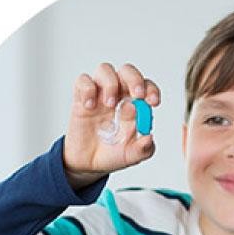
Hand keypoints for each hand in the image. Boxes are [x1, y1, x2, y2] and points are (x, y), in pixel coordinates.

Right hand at [63, 62, 160, 189]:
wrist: (88, 164)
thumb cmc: (112, 154)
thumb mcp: (132, 156)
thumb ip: (144, 149)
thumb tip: (149, 137)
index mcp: (135, 106)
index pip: (146, 87)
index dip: (151, 89)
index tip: (153, 101)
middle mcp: (119, 96)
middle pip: (127, 71)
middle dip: (134, 79)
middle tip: (136, 95)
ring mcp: (100, 94)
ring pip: (105, 70)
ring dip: (111, 84)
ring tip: (110, 104)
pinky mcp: (81, 98)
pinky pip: (83, 81)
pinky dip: (87, 89)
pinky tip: (89, 106)